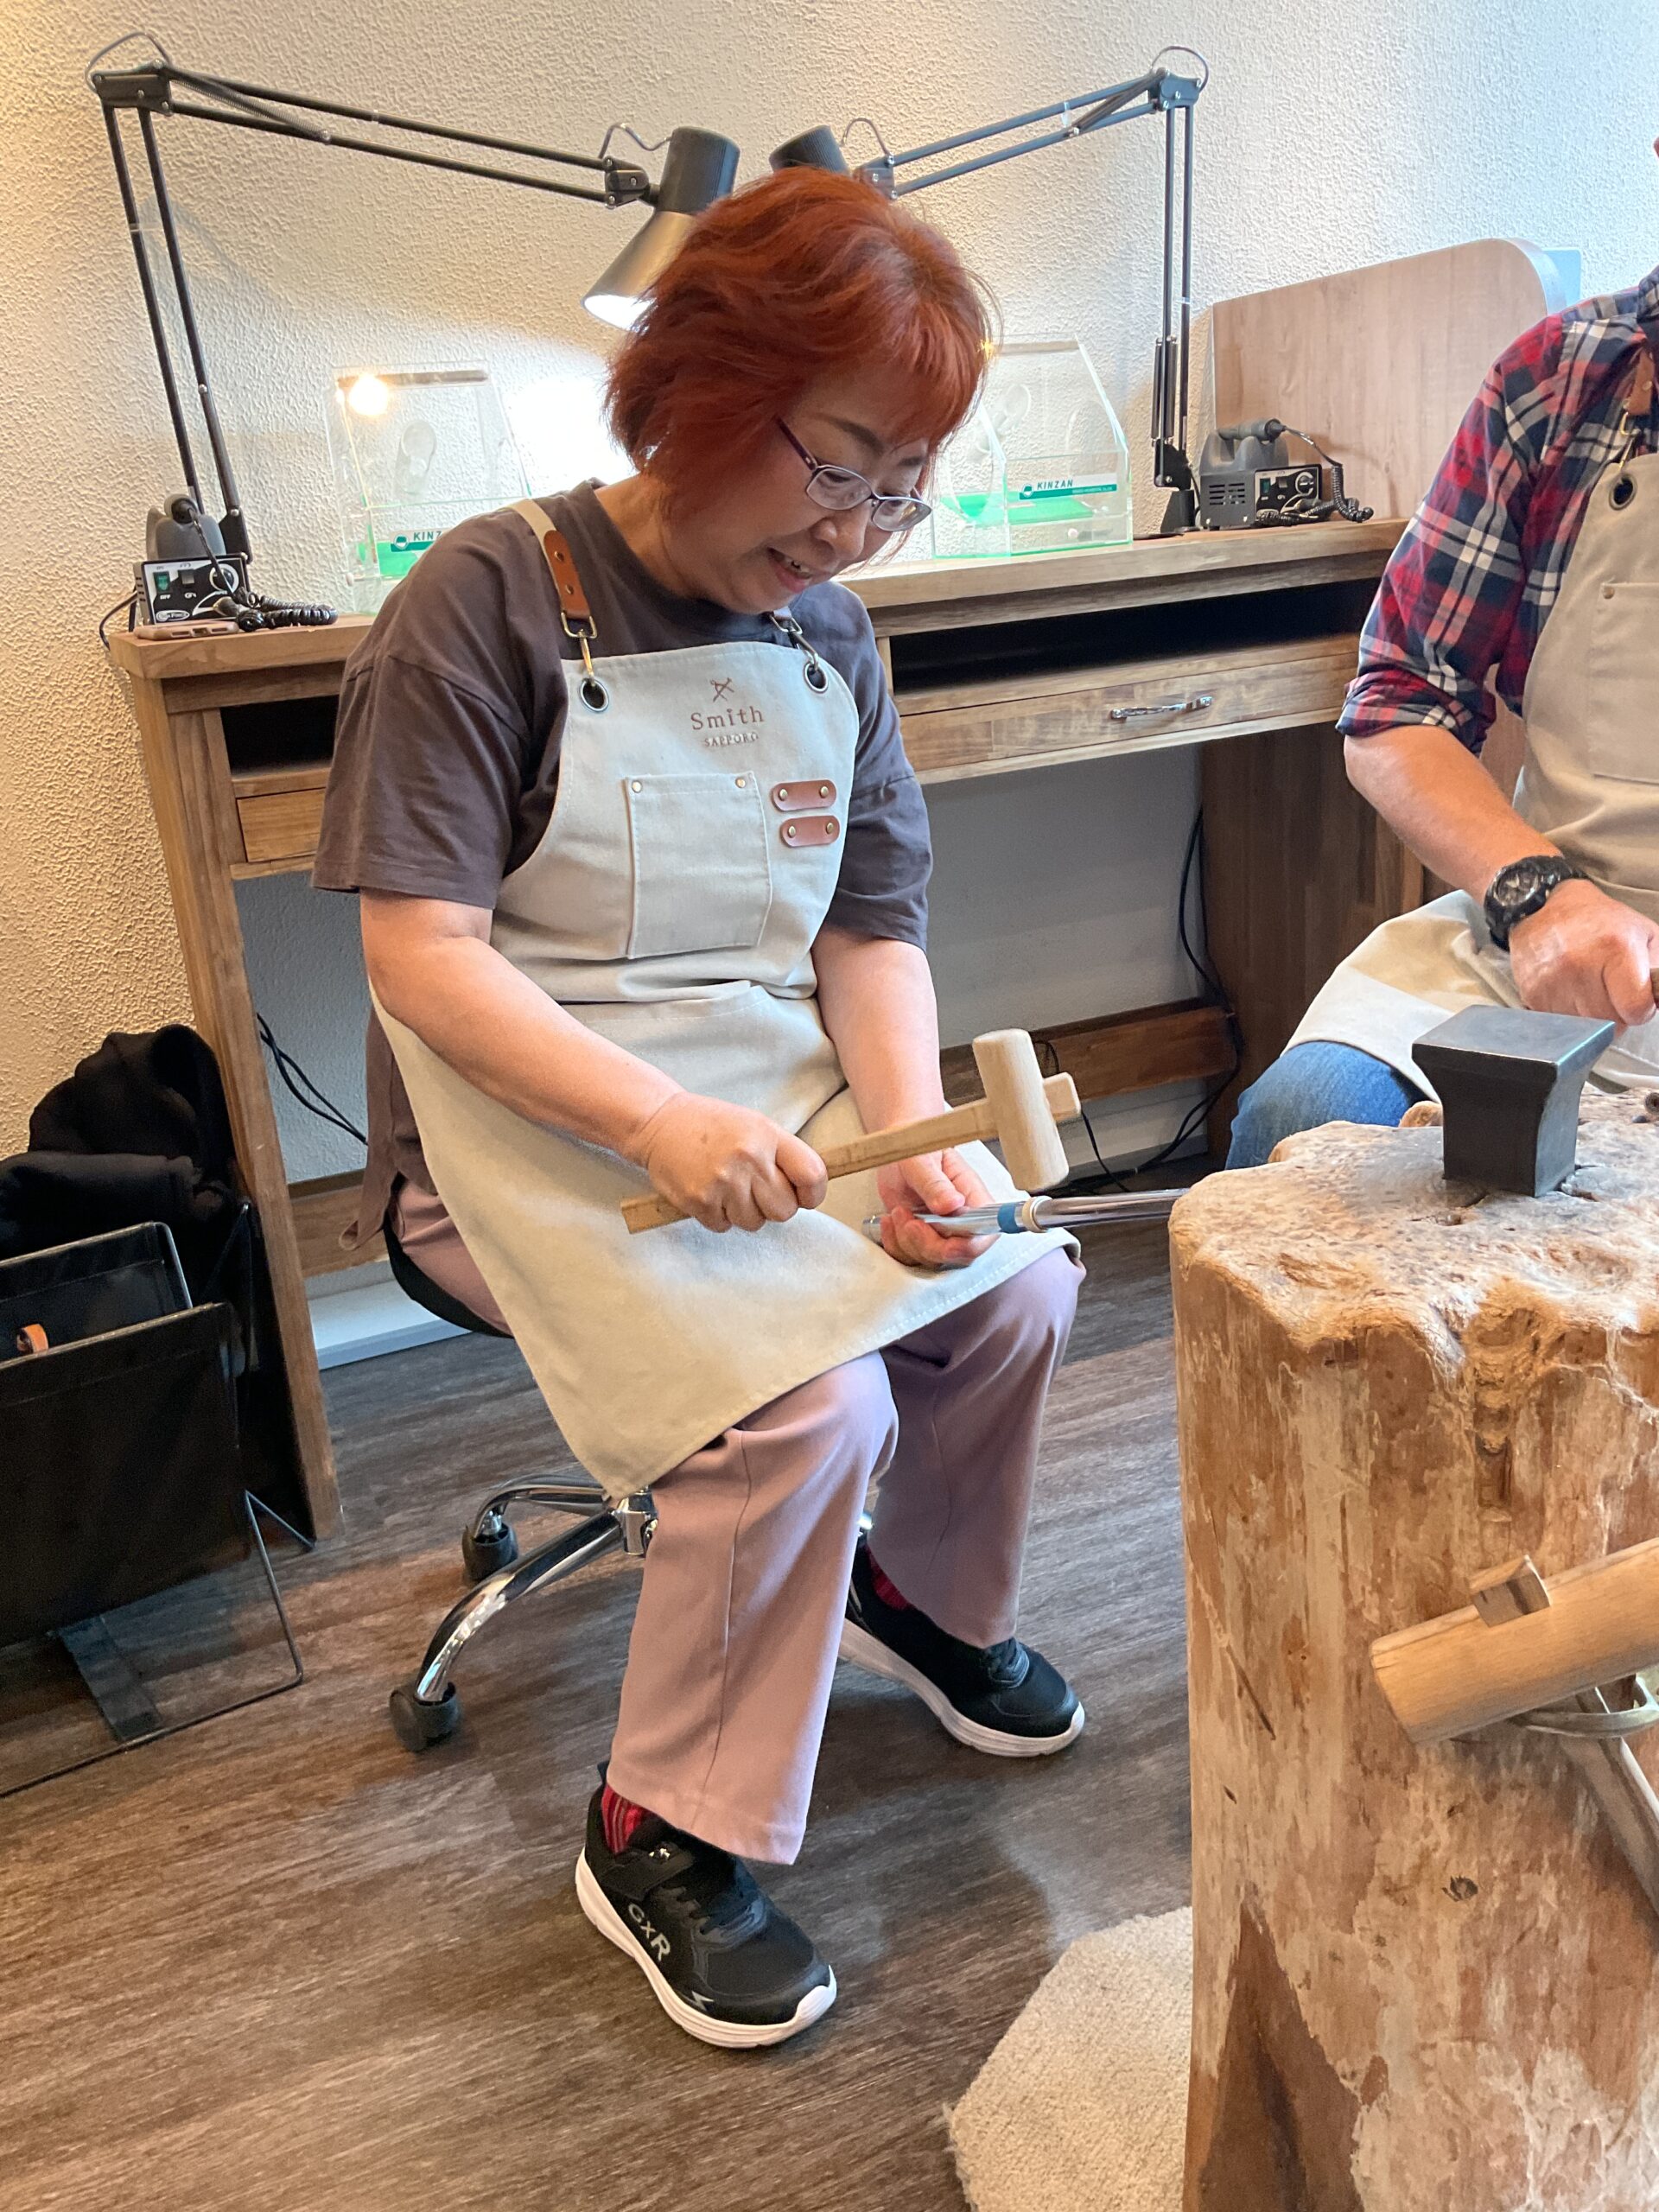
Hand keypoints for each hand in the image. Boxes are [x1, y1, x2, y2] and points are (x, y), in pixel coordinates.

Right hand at [632, 1093, 826, 1231]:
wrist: (659, 1123)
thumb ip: (784, 1155)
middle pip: (785, 1210)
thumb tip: (807, 1191)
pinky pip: (725, 1226)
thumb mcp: (755, 1125)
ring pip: (755, 1222)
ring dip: (744, 1211)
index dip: (813, 1193)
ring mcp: (722, 1181)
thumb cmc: (711, 1126)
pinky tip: (709, 1191)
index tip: (805, 1196)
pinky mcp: (699, 1201)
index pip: (812, 1175)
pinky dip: (719, 1215)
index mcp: (767, 1136)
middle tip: (755, 1188)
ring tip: (727, 1186)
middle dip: (773, 1205)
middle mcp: (748, 1158)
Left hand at [876, 1148, 995, 1268]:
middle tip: (910, 1223)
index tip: (948, 1243)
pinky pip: (909, 1257)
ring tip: (898, 1212)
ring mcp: (941, 1232)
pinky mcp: (920, 1238)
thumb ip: (935, 1183)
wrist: (898, 1150)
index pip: (985, 1233)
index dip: (970, 1245)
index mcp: (973, 1198)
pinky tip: (890, 1220)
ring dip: (908, 1241)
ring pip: (932, 1258)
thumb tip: (953, 1204)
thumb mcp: (923, 1160)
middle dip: (930, 1245)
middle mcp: (962, 1220)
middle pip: (959, 1254)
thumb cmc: (917, 1147)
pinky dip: (895, 1244)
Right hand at [1507, 881, 1658, 1028]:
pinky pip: (1559, 1024)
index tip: (1636, 1000)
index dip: (1640, 1009)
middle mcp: (1579, 965)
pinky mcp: (1531, 993)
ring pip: (1584, 1029)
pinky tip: (1567, 990)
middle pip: (1610, 1023)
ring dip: (1589, 1015)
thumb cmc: (1599, 921)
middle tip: (1609, 990)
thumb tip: (1657, 1000)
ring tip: (1586, 987)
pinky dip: (1566, 1013)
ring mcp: (1551, 982)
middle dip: (1615, 1013)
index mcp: (1615, 948)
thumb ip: (1658, 970)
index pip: (1635, 1010)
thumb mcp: (1643, 933)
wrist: (1544, 907)